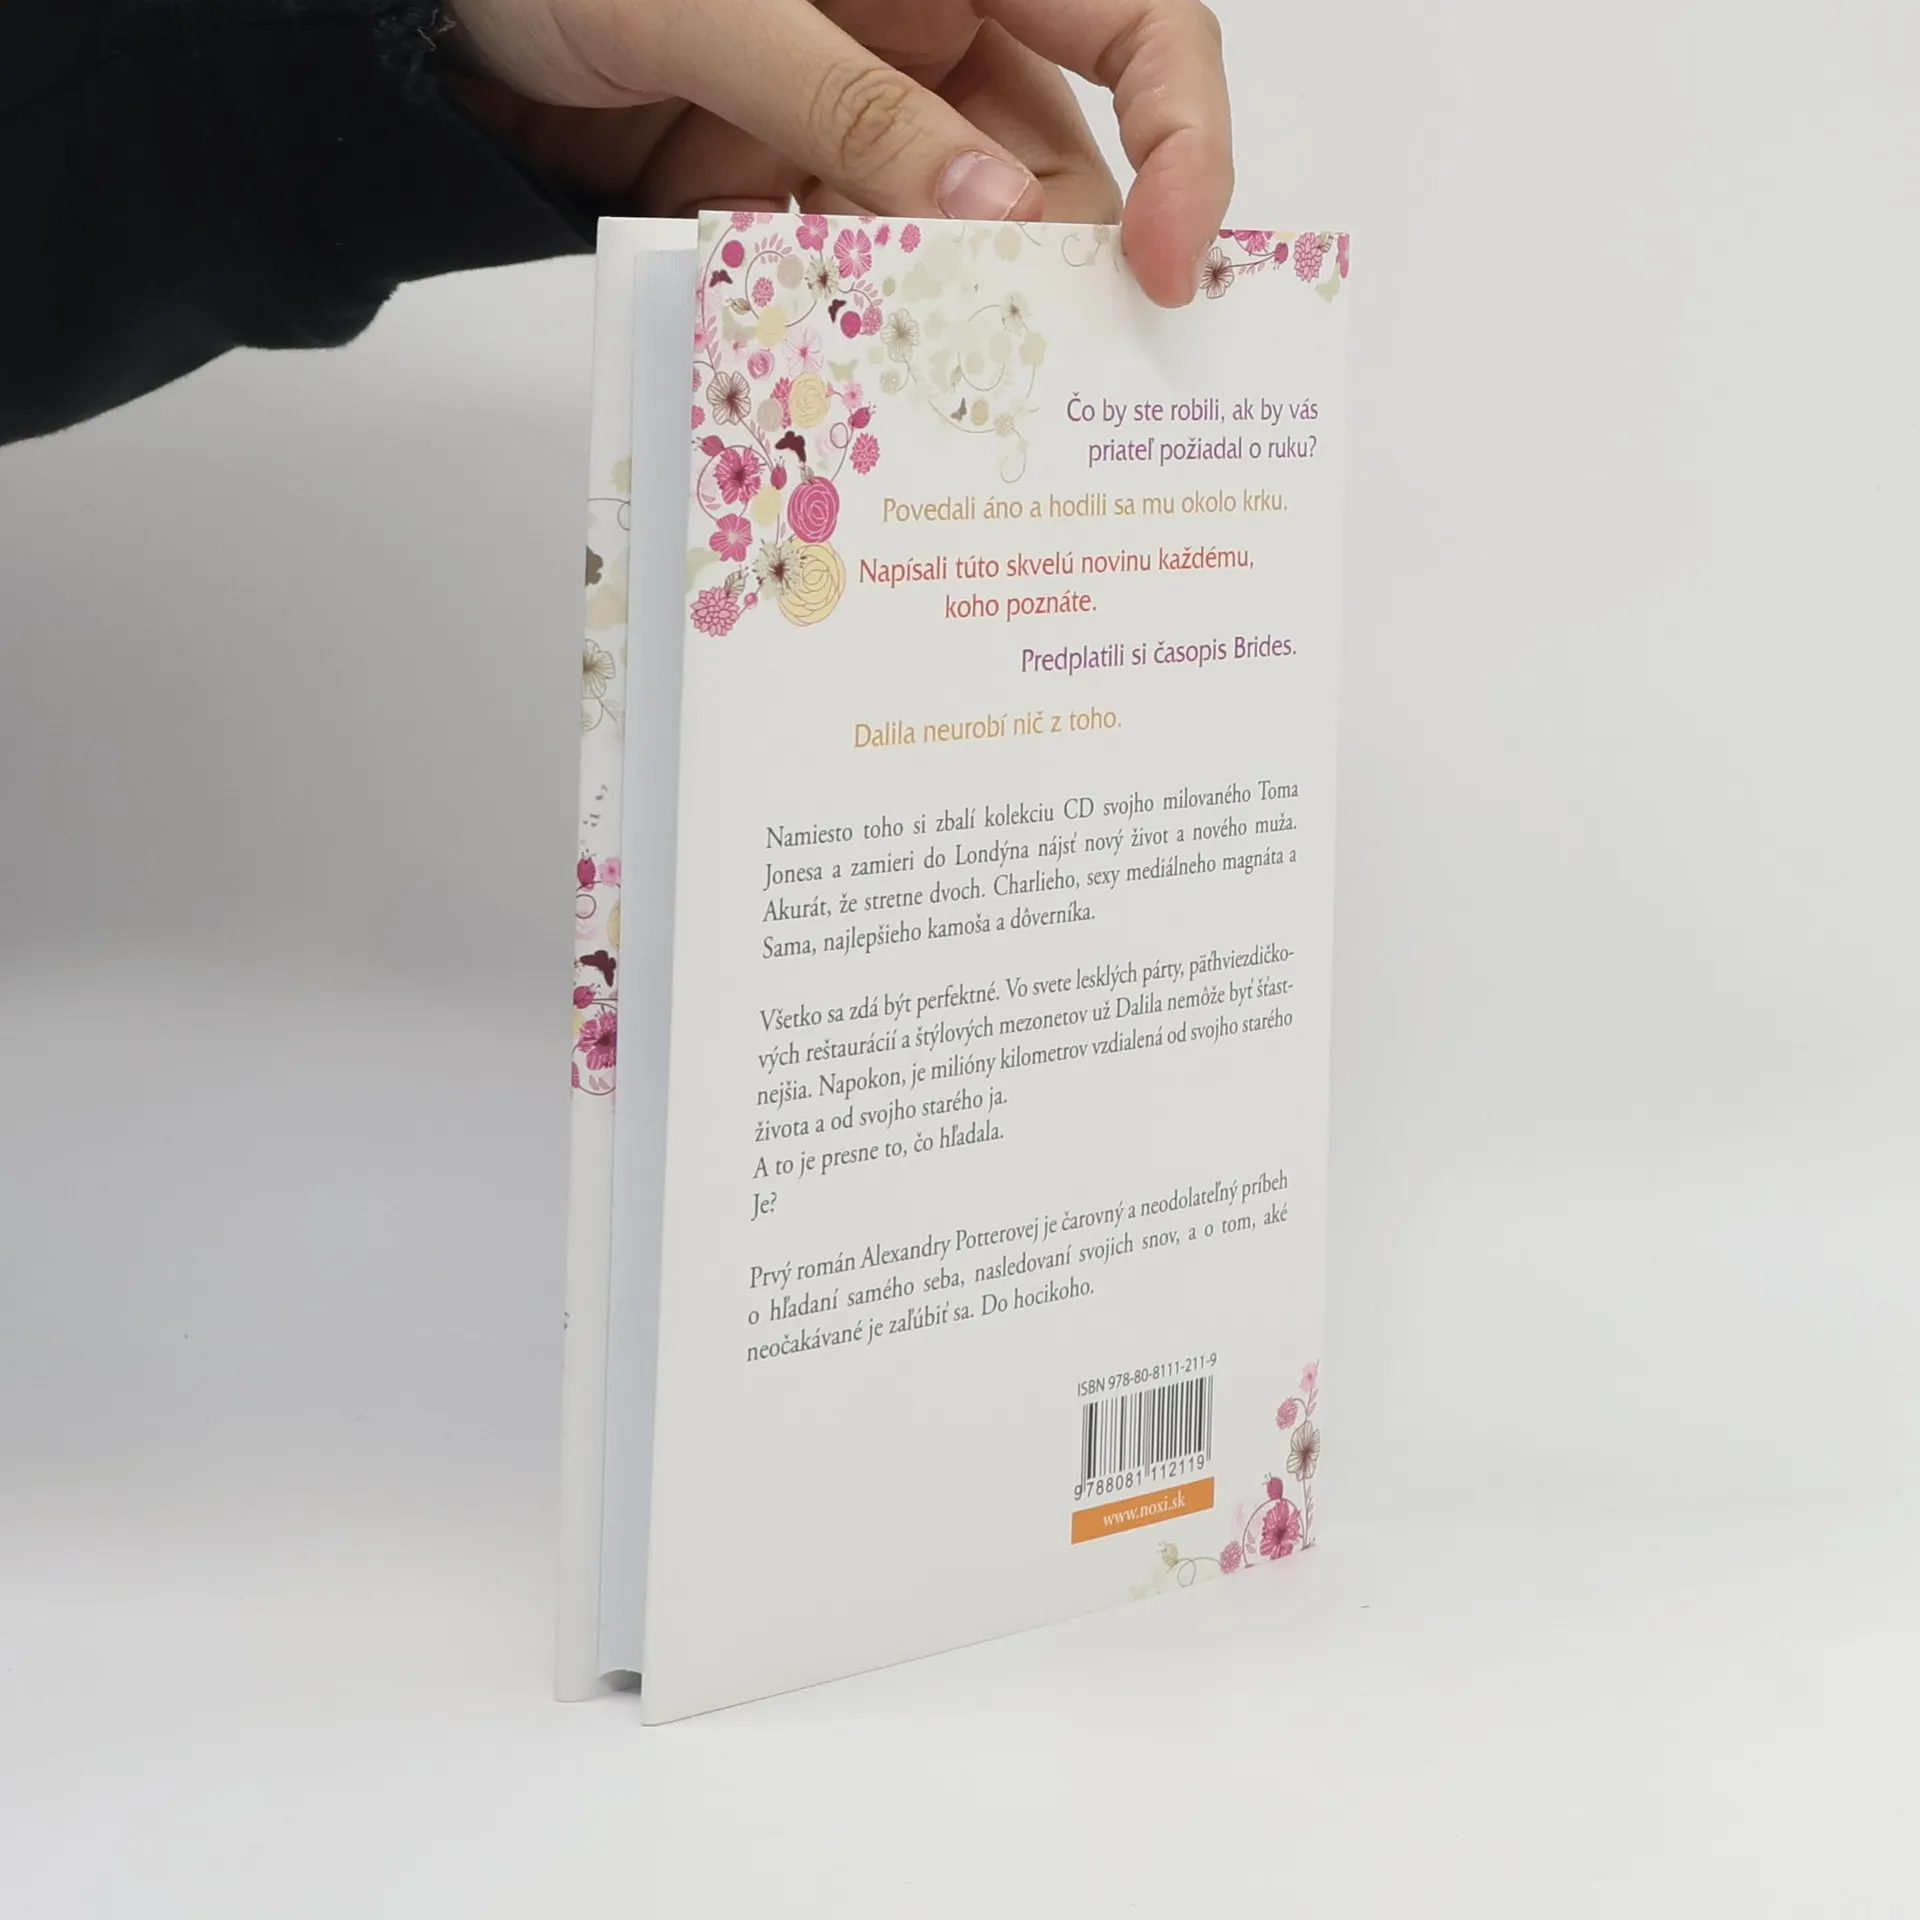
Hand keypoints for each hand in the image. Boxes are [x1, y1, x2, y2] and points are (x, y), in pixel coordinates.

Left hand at [442, 0, 1232, 305]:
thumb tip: (995, 215)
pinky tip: (804, 351)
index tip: (1170, 260)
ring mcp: (855, 122)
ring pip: (950, 244)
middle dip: (1044, 269)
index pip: (1136, 26)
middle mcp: (925, 35)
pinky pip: (850, 276)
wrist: (416, 17)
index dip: (1185, 136)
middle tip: (1022, 370)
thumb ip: (853, 102)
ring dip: (929, 313)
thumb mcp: (706, 4)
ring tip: (895, 377)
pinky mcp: (789, 194)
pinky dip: (836, 321)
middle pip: (1053, 168)